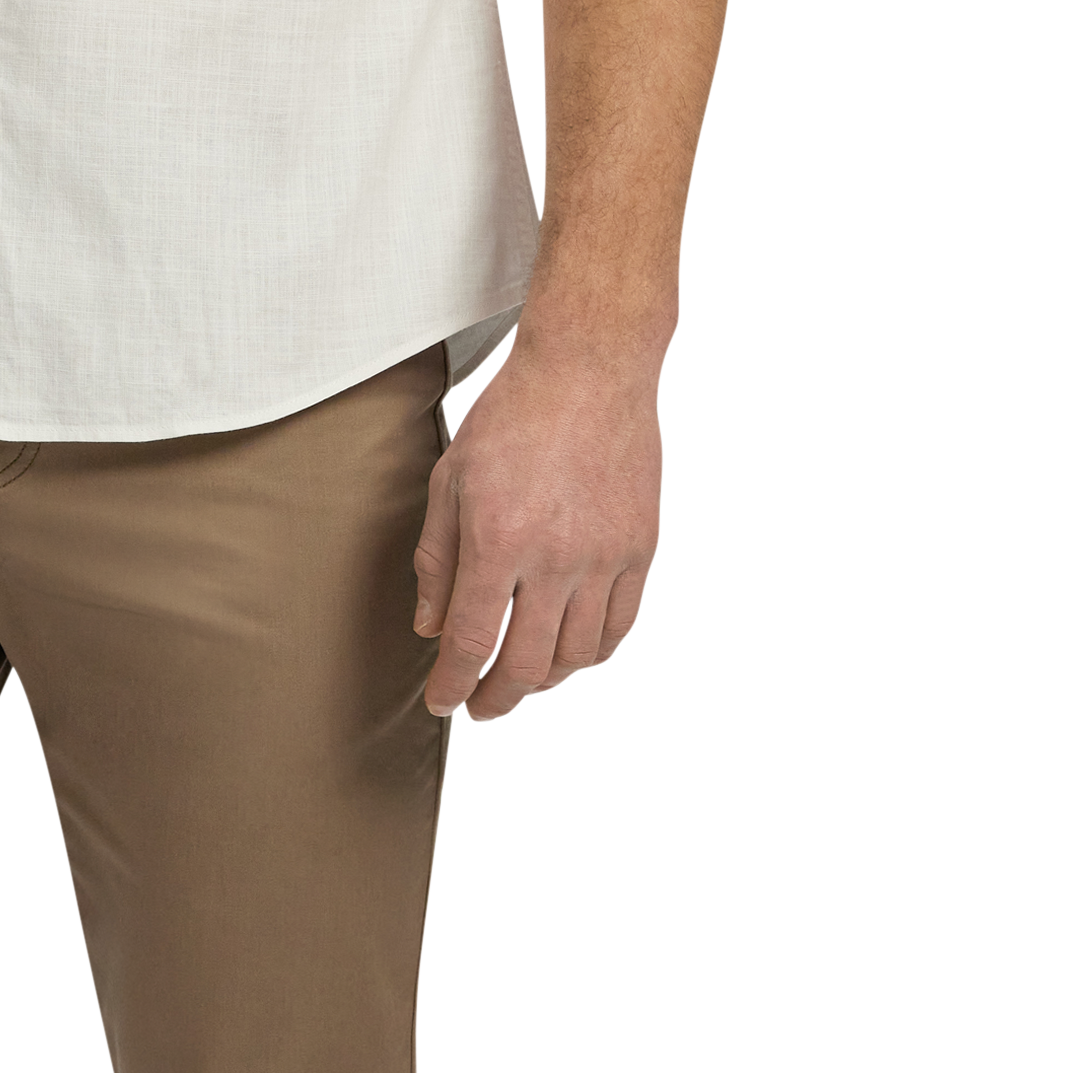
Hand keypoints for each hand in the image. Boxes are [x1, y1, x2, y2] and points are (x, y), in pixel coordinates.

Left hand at [411, 341, 663, 720]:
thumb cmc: (514, 415)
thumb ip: (437, 561)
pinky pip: (619, 626)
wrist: (590, 367)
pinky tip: (571, 655)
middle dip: (496, 698)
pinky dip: (592, 655)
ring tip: (523, 679)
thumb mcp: (451, 481)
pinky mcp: (640, 549)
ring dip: (544, 680)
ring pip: (576, 656)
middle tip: (481, 705)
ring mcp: (604, 557)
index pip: (472, 645)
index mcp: (498, 543)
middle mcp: (555, 559)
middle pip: (525, 665)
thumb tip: (431, 628)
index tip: (443, 701)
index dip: (453, 685)